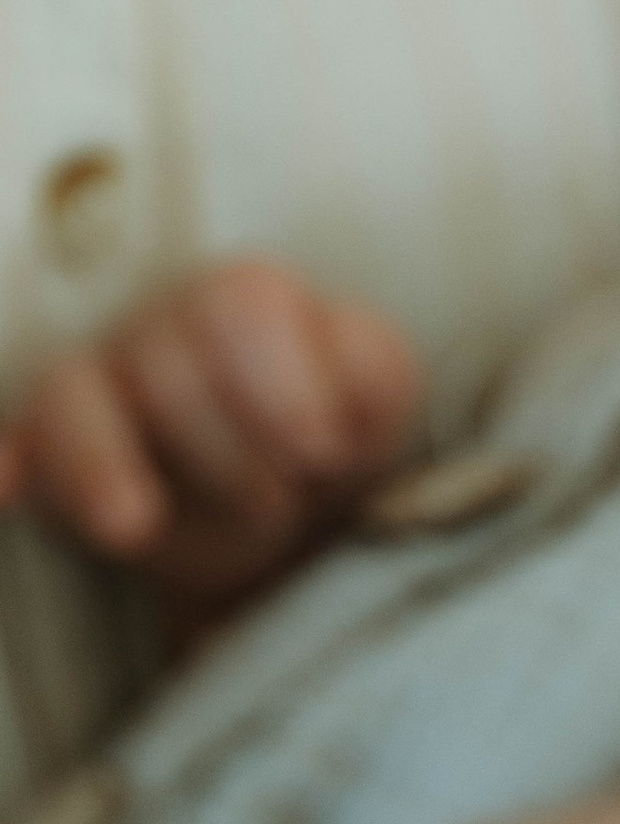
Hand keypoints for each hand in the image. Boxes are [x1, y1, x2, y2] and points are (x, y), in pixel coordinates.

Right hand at [0, 258, 421, 615]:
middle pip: (163, 362)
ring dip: (105, 465)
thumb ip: (368, 375)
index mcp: (242, 298)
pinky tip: (8, 486)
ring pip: (71, 398)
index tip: (322, 456)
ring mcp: (92, 390)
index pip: (235, 307)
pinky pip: (16, 443)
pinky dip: (7, 458)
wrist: (284, 511)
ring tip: (135, 525)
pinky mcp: (46, 459)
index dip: (277, 386)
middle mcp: (156, 328)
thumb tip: (322, 430)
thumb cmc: (336, 433)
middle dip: (224, 451)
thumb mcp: (378, 396)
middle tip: (279, 506)